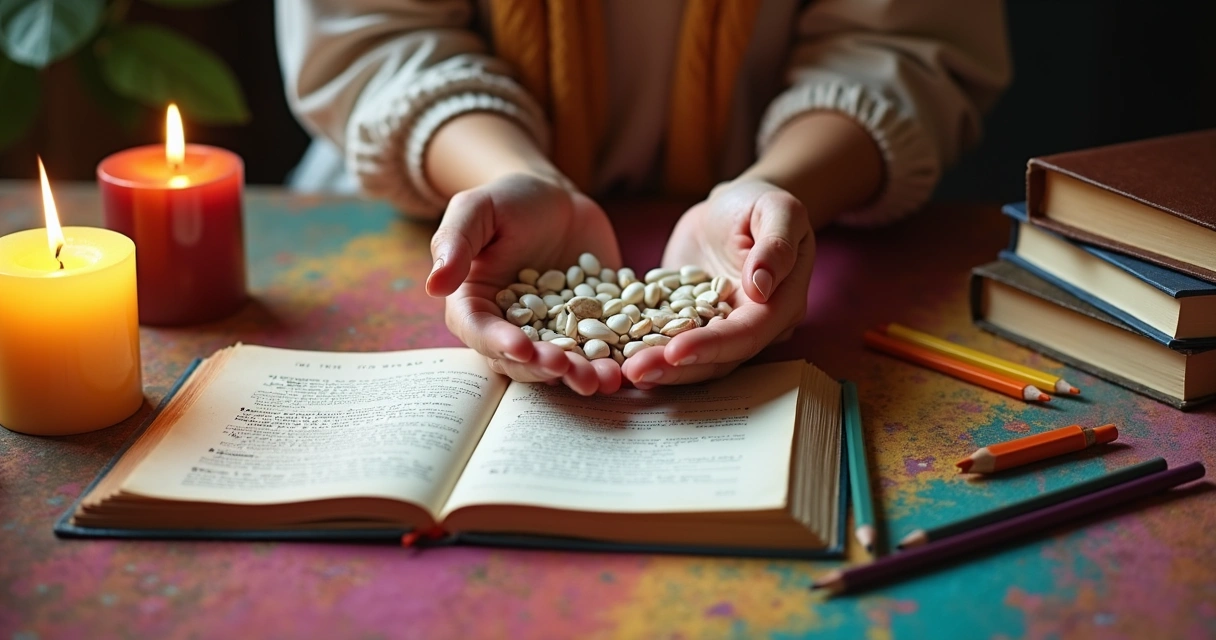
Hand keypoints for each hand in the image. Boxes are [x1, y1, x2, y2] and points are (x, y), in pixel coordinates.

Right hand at [425, 174, 624, 394]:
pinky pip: (602, 350)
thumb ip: (455, 243)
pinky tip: (634, 366)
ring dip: (583, 375)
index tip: (522, 348)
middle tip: (568, 369)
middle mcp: (512, 328)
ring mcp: (553, 332)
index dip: (500, 344)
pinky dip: (616, 361)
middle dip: (546, 368)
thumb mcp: (476, 209)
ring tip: (605, 379)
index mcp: (476, 306)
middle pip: (524, 360)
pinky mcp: (590, 329)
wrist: (557, 199)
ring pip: (564, 363)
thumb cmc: (507, 200)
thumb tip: (434, 284)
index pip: (482, 332)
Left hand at [621, 179, 814, 386]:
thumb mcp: (777, 210)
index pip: (746, 334)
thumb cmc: (760, 203)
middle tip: (636, 371)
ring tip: (624, 371)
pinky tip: (615, 356)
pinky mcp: (688, 322)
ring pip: (690, 358)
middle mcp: (751, 326)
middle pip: (717, 359)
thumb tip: (761, 286)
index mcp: (779, 306)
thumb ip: (776, 246)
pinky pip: (666, 340)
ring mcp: (718, 328)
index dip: (712, 346)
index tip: (675, 351)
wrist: (730, 207)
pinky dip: (644, 348)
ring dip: (658, 366)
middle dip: (676, 368)